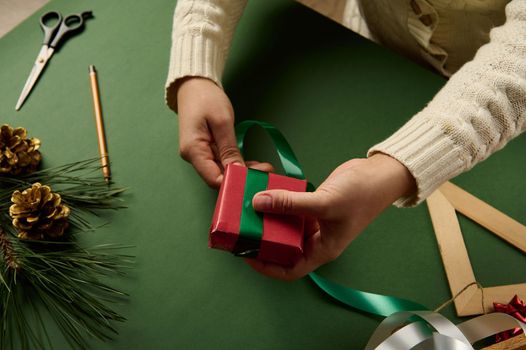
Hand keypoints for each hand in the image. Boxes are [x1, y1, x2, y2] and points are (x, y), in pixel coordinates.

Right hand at [176, 77, 271, 186]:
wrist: (194, 84)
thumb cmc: (206, 98)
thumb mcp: (222, 122)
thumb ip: (229, 150)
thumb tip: (238, 172)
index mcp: (193, 151)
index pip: (214, 179)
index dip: (234, 183)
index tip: (255, 180)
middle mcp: (194, 157)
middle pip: (219, 177)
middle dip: (242, 178)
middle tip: (266, 172)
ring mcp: (200, 154)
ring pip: (222, 171)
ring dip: (243, 171)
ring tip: (264, 168)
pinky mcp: (207, 150)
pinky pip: (222, 162)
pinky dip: (237, 163)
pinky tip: (253, 164)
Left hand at [247, 153, 415, 279]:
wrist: (381, 174)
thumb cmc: (361, 195)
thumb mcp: (324, 202)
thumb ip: (290, 203)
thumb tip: (258, 203)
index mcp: (322, 249)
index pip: (289, 269)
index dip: (266, 266)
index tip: (245, 255)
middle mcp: (316, 239)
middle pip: (283, 246)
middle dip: (262, 238)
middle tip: (241, 227)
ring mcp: (314, 221)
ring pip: (284, 226)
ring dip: (268, 218)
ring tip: (248, 207)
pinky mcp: (313, 205)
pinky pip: (290, 208)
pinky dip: (278, 202)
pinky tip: (266, 192)